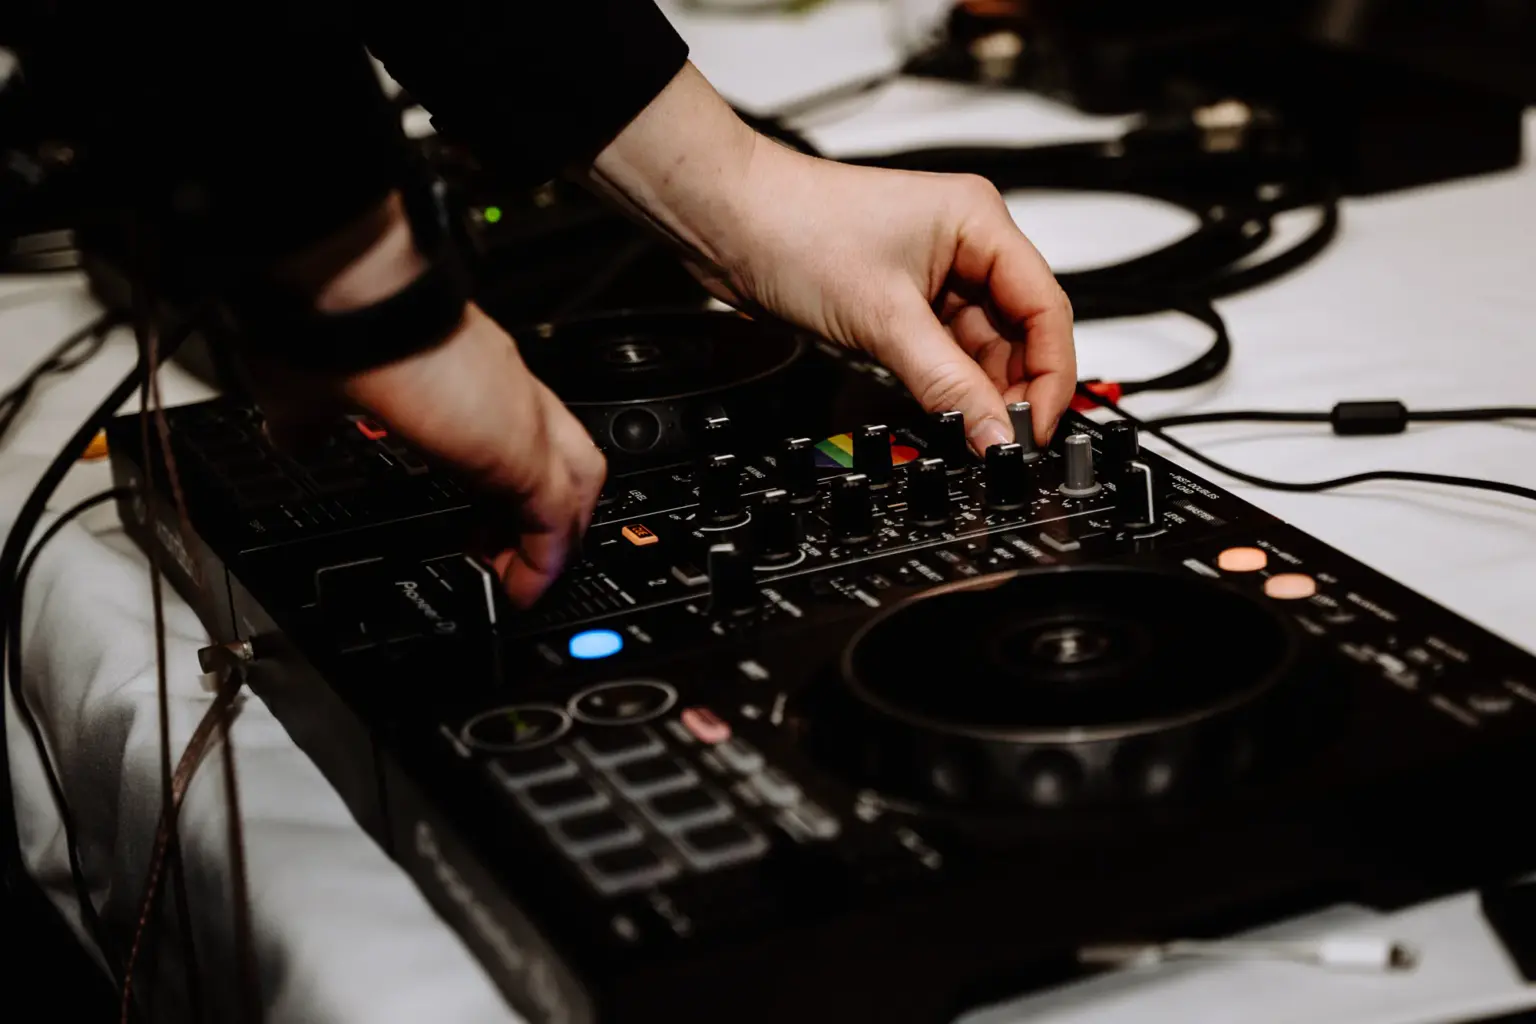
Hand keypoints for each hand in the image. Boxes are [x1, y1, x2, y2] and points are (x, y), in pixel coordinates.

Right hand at [249, 197, 605, 607]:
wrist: (341, 285)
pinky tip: (522, 588)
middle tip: (504, 551)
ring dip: (553, 536)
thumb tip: (293, 436)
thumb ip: (313, 419)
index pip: (511, 425)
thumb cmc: (325, 321)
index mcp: (462, 367)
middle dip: (545, 509)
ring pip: (577, 479)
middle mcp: (503, 384)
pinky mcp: (523, 446)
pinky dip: (545, 559)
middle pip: (564, 451)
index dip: (506, 476)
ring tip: (517, 579)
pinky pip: (555, 517)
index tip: (479, 514)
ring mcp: (520, 410)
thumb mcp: (310, 389)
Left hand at [586, 64, 1075, 452]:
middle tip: (1000, 443)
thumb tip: (992, 435)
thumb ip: (946, 383)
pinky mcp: (901, 301)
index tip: (1037, 429)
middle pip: (1019, 332)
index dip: (1051, 375)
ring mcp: (933, 274)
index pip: (1045, 308)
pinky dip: (945, 385)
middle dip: (1014, 389)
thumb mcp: (882, 319)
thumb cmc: (794, 227)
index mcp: (980, 222)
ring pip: (980, 348)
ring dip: (976, 392)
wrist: (724, 220)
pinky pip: (943, 352)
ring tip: (968, 436)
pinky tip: (942, 415)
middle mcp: (965, 245)